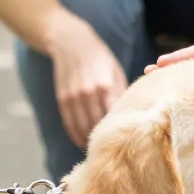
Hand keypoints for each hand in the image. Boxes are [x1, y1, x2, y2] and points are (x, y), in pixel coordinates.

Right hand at [49, 22, 127, 147]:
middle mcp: (88, 93)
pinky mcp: (62, 100)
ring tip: (99, 150)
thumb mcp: (116, 72)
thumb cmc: (100, 58)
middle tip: (114, 151)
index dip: (120, 131)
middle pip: (98, 126)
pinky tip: (82, 143)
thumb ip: (121, 95)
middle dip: (106, 139)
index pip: (114, 117)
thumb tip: (131, 117)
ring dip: (89, 142)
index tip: (127, 142)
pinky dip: (76, 136)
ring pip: (82, 128)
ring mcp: (73, 97)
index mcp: (106, 86)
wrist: (70, 43)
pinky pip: (69, 124)